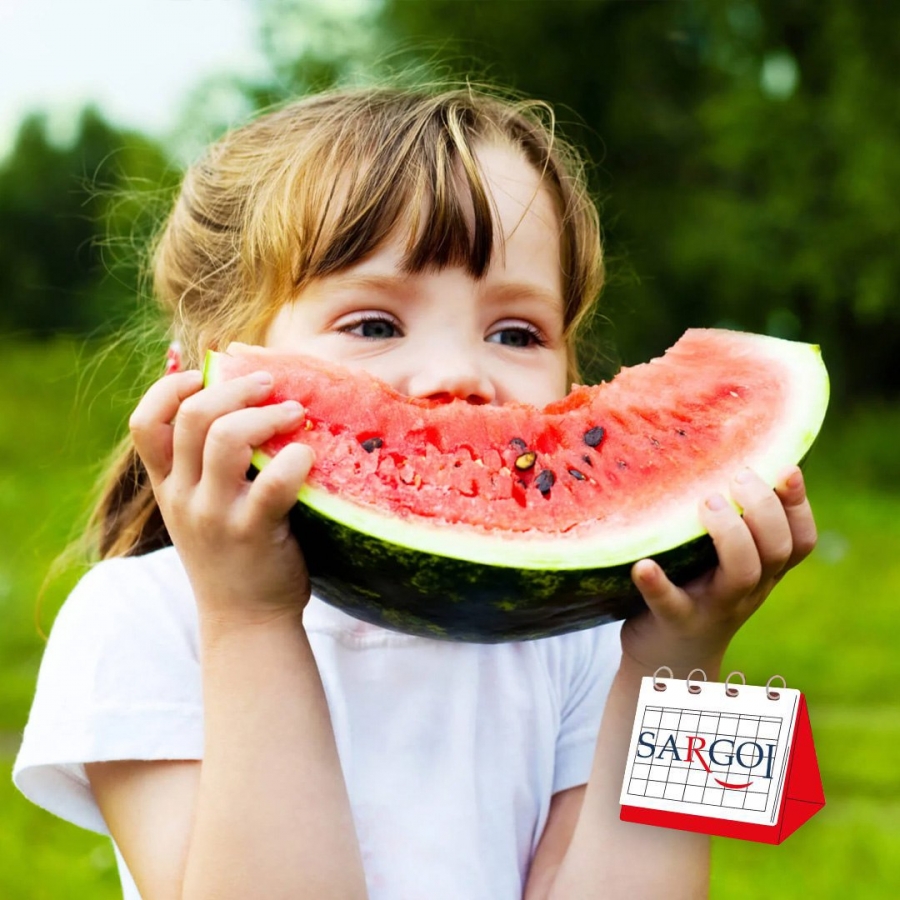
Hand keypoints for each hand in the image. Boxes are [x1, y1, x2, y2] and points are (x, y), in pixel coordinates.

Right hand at [128, 368, 314, 622]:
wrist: (246, 622)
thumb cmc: (233, 555)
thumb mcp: (202, 509)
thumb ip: (205, 465)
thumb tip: (232, 402)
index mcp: (168, 487)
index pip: (145, 424)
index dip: (169, 388)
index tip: (203, 373)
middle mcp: (184, 497)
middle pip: (193, 416)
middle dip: (234, 387)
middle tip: (269, 384)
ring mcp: (215, 515)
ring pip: (225, 438)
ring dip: (264, 414)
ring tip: (294, 412)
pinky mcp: (253, 532)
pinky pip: (272, 483)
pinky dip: (294, 459)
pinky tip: (309, 455)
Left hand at [621, 466, 816, 676]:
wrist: (668, 661)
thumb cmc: (696, 591)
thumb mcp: (723, 561)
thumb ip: (734, 523)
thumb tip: (728, 458)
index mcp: (763, 571)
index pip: (799, 539)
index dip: (798, 505)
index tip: (784, 469)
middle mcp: (747, 589)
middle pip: (776, 550)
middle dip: (763, 510)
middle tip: (736, 479)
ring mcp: (713, 607)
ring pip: (742, 574)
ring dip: (729, 535)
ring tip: (704, 504)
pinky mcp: (674, 621)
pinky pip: (670, 603)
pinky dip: (658, 583)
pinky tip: (642, 564)